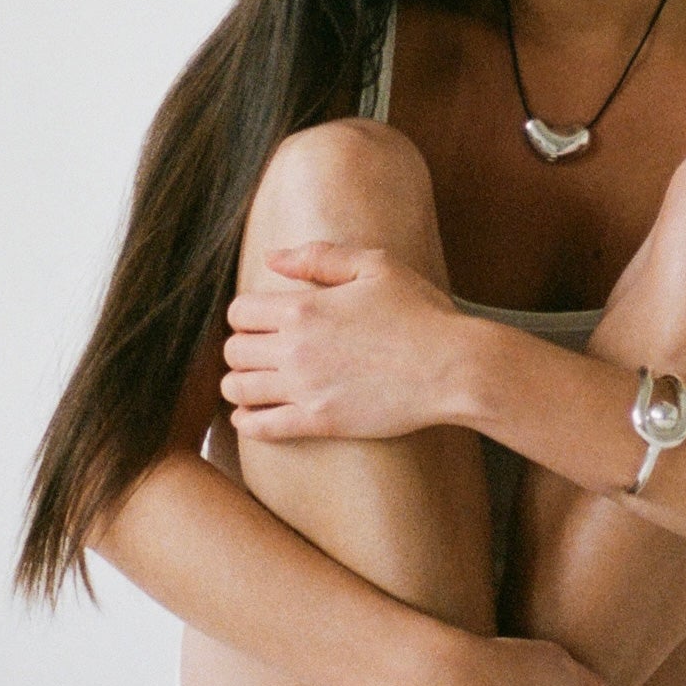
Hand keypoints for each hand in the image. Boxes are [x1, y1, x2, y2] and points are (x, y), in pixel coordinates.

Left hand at [222, 243, 462, 441]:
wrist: (452, 367)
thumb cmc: (420, 312)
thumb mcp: (375, 265)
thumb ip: (319, 257)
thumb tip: (271, 258)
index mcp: (303, 308)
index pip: (239, 312)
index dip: (245, 315)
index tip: (260, 321)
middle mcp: (295, 349)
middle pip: (234, 350)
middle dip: (239, 349)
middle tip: (256, 352)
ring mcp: (305, 388)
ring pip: (238, 389)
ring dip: (236, 385)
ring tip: (248, 383)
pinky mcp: (319, 422)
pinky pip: (262, 428)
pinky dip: (246, 423)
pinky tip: (246, 418)